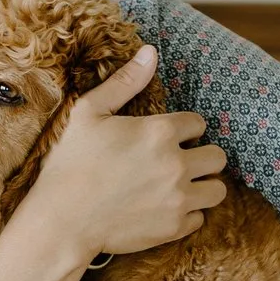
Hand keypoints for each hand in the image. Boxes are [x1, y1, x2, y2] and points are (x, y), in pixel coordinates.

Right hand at [16, 45, 227, 263]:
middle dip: (202, 156)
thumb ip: (125, 82)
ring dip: (203, 185)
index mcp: (160, 132)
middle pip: (218, 157)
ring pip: (217, 190)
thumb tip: (150, 52)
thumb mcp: (89, 113)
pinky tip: (165, 208)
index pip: (199, 124)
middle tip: (178, 161)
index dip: (184, 129)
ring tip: (180, 185)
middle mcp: (176, 164)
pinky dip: (187, 214)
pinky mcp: (174, 228)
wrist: (61, 221)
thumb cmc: (70, 163)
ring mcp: (178, 199)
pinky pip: (200, 218)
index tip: (167, 138)